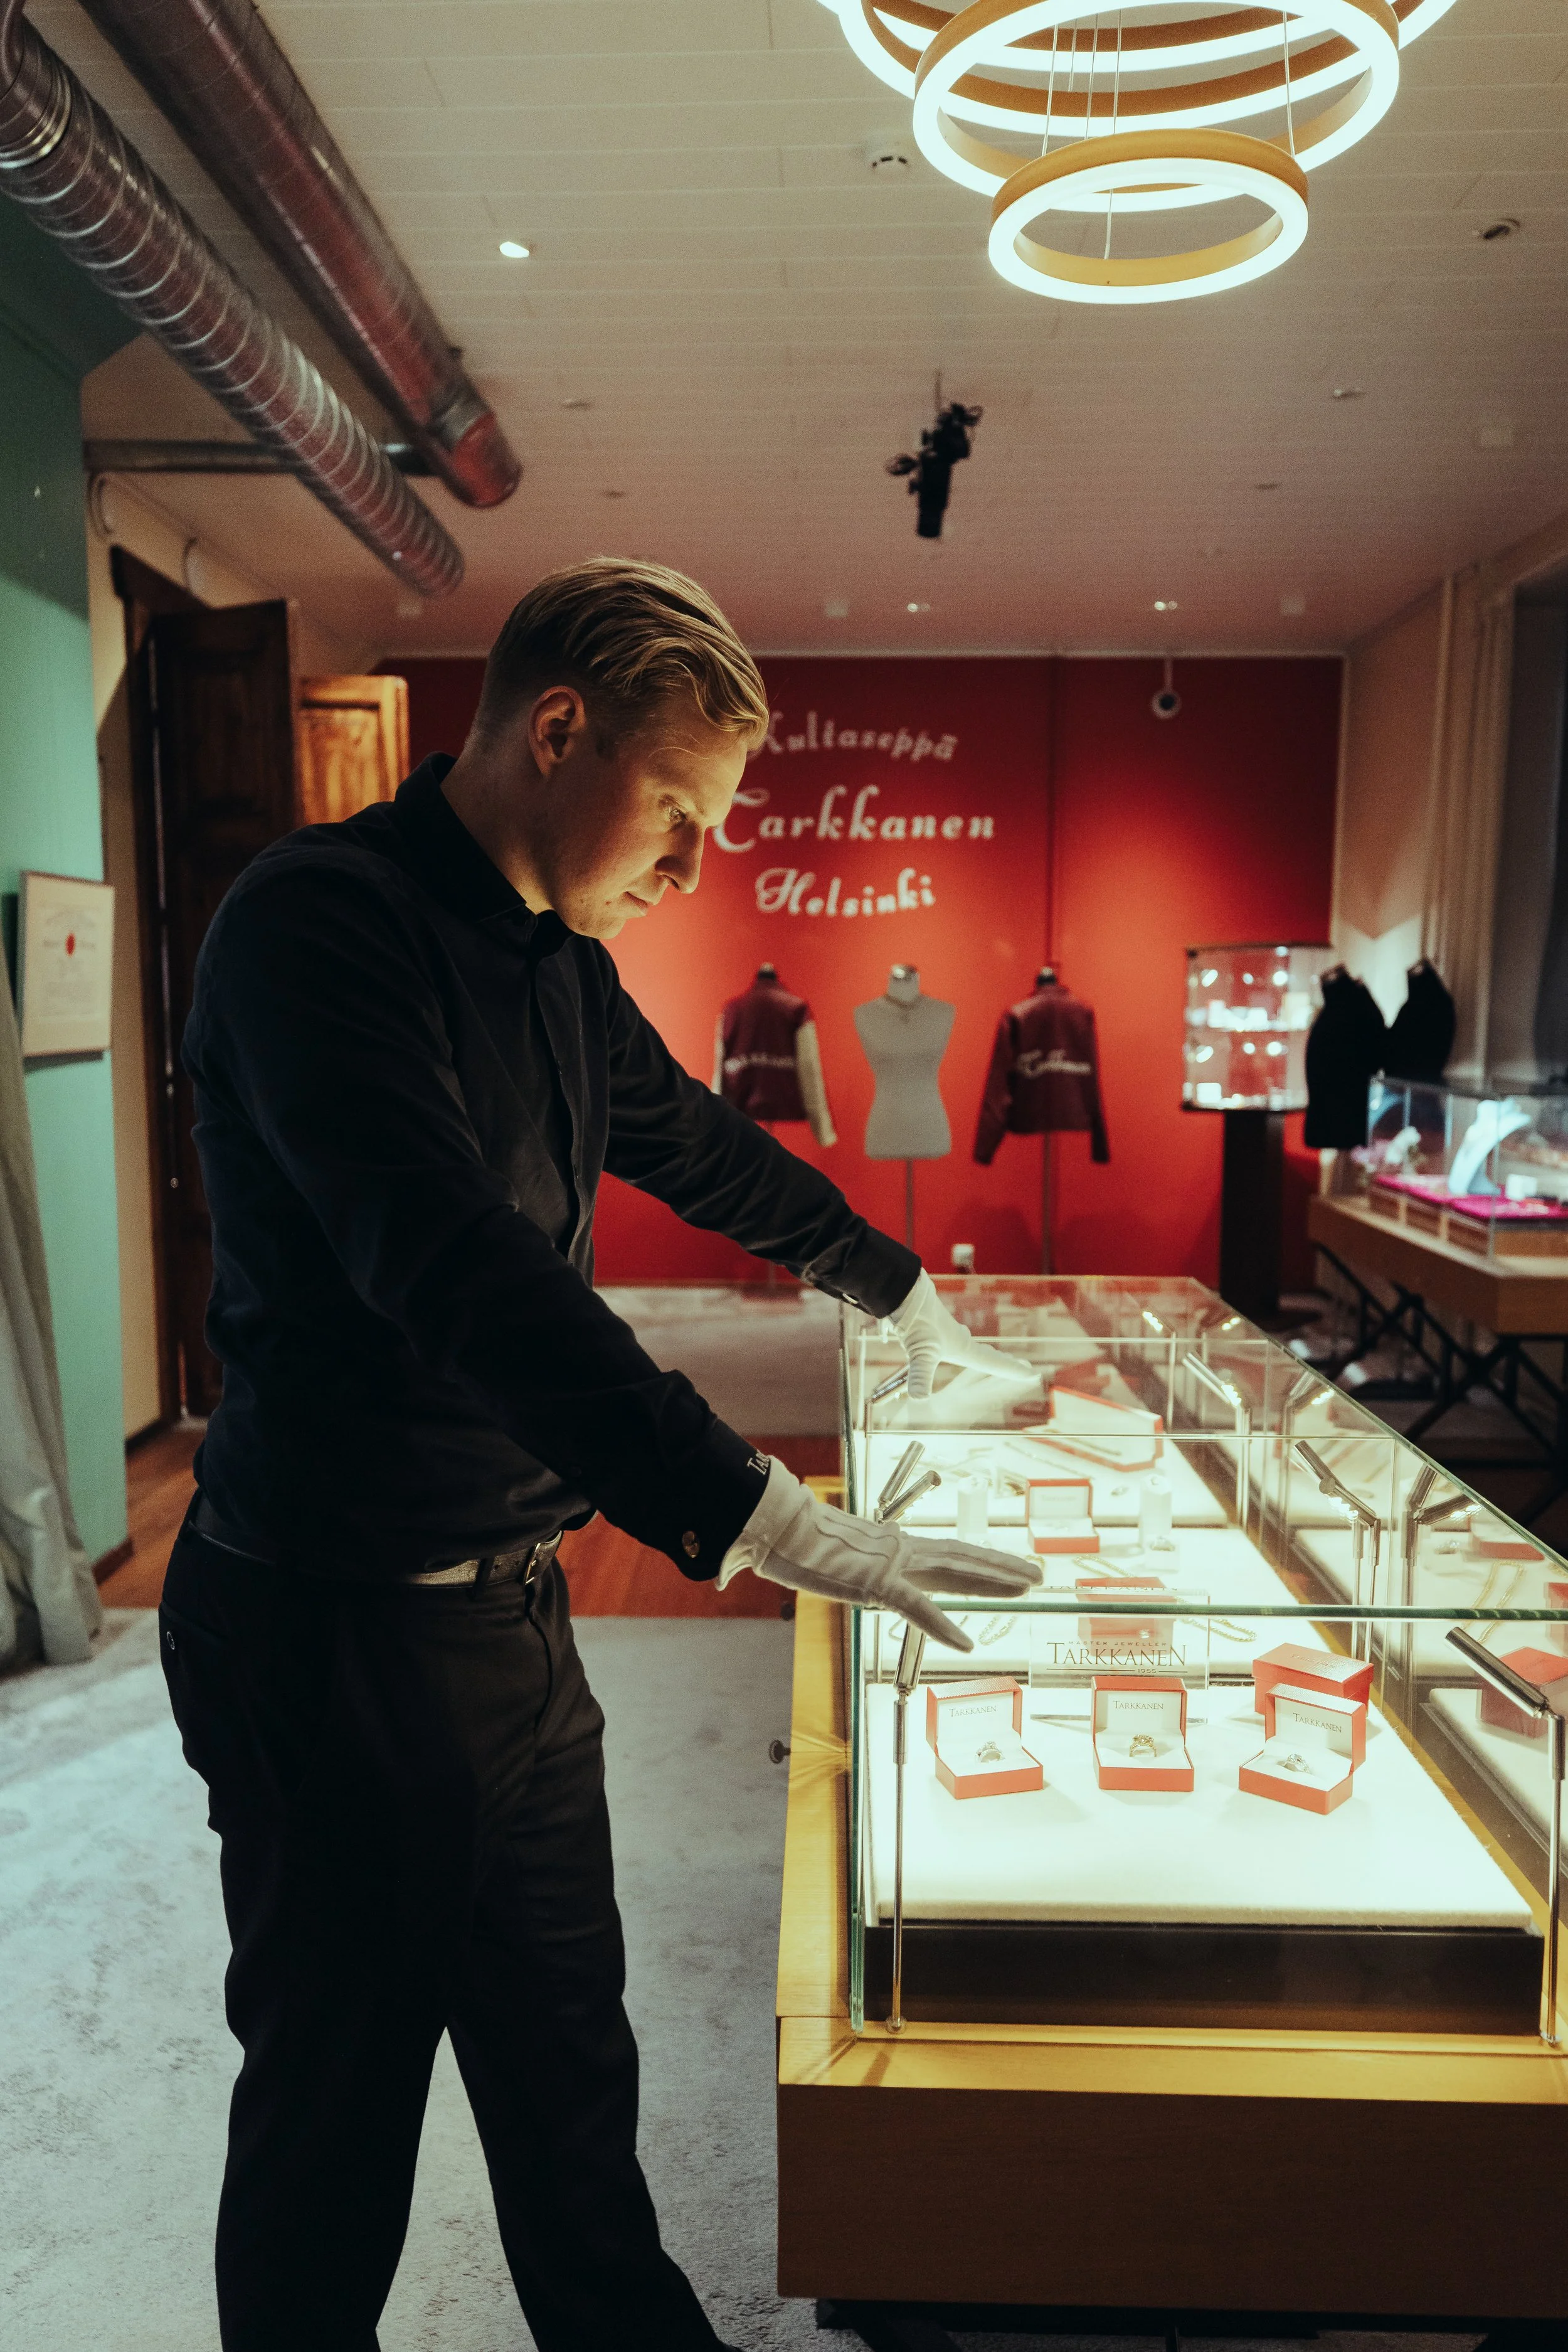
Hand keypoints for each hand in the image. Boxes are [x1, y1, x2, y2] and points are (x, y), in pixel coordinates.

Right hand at [719, 1458, 1040, 1649]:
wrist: (775, 1525)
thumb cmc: (795, 1542)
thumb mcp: (831, 1562)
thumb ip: (844, 1570)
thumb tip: (843, 1572)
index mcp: (892, 1548)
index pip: (947, 1555)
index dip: (980, 1562)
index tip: (1008, 1568)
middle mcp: (900, 1551)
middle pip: (962, 1559)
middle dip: (1002, 1568)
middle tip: (1038, 1573)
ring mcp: (891, 1565)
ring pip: (954, 1572)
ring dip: (992, 1580)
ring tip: (1028, 1586)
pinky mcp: (875, 1583)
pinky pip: (916, 1608)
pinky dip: (943, 1626)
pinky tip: (966, 1643)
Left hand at [888, 1271, 1034, 1401]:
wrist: (904, 1292)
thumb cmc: (917, 1319)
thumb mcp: (921, 1352)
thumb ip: (921, 1375)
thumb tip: (919, 1399)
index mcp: (963, 1347)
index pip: (994, 1362)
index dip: (1013, 1371)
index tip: (1033, 1374)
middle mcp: (959, 1340)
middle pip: (988, 1354)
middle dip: (1005, 1363)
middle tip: (1022, 1366)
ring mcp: (948, 1333)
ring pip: (974, 1345)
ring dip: (987, 1353)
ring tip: (993, 1355)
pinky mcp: (935, 1327)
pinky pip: (958, 1339)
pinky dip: (966, 1344)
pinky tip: (958, 1339)